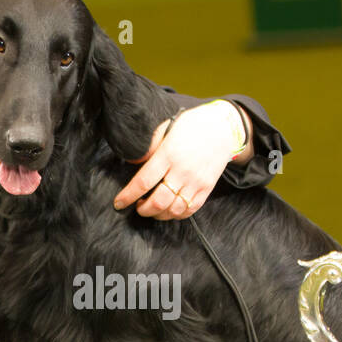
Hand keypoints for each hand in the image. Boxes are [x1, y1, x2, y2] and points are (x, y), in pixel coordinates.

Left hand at [112, 100, 251, 219]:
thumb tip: (132, 162)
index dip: (128, 196)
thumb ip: (150, 146)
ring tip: (151, 209)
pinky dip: (175, 215)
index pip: (144, 181)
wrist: (223, 127)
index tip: (119, 203)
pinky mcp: (206, 189)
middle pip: (158, 201)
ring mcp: (196, 182)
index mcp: (169, 154)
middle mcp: (182, 171)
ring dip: (158, 214)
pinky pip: (189, 210)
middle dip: (143, 209)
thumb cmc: (190, 126)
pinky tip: (168, 210)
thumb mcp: (166, 128)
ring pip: (173, 210)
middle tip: (137, 206)